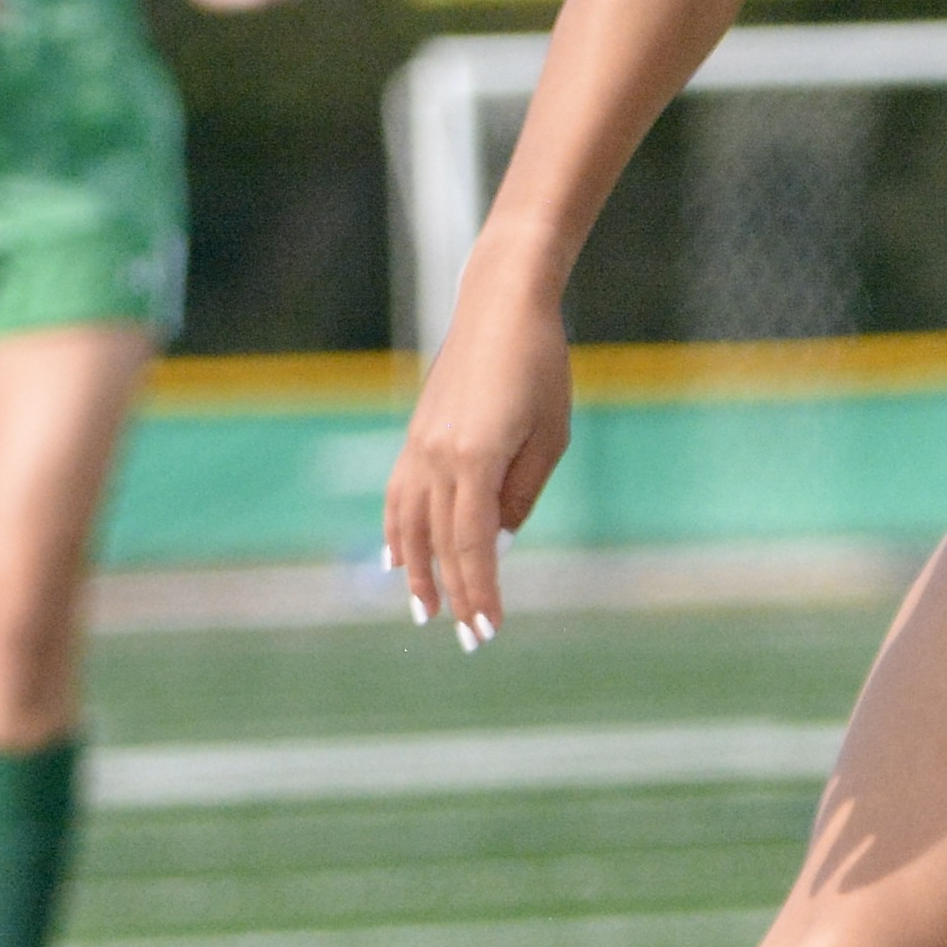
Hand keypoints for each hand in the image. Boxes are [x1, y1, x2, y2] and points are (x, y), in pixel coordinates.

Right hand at [386, 267, 572, 643]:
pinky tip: (396, 557)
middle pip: (441, 543)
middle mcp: (437, 458)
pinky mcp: (415, 436)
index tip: (490, 628)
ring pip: (410, 525)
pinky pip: (399, 496)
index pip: (473, 545)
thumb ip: (521, 492)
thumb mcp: (549, 435)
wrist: (501, 307)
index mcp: (475, 460)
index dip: (481, 591)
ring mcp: (419, 447)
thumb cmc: (541, 368)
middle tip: (469, 639)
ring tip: (426, 610)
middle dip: (456, 594)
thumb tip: (499, 538)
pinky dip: (397, 531)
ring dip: (417, 571)